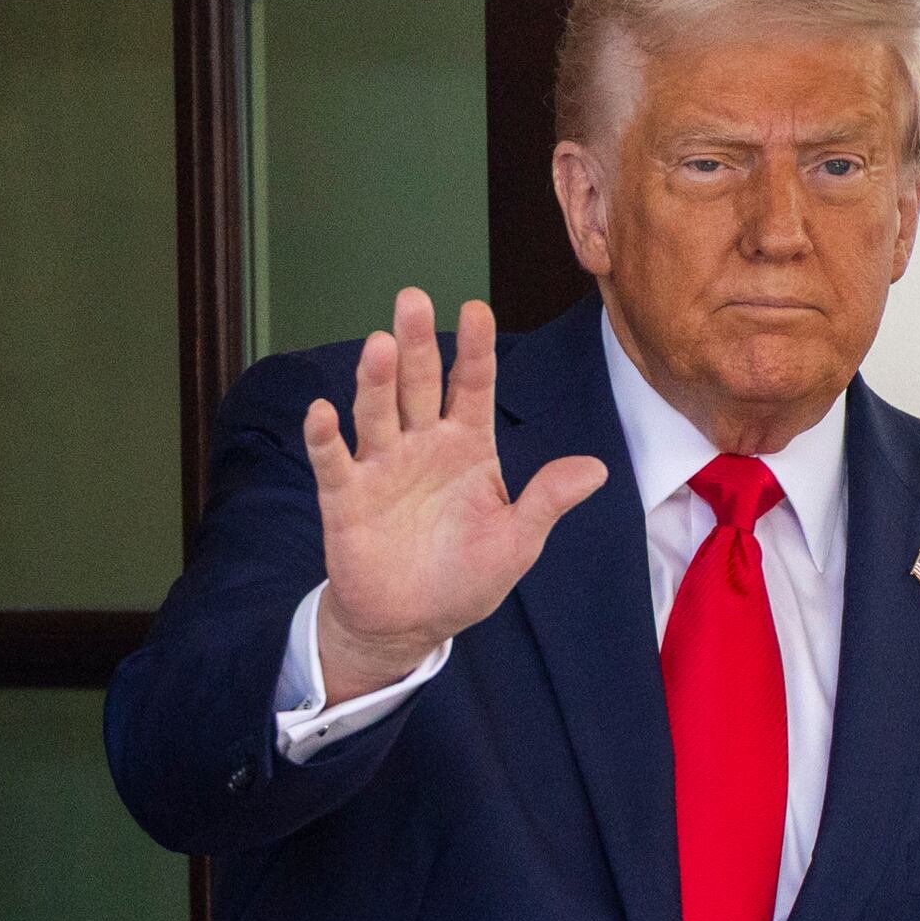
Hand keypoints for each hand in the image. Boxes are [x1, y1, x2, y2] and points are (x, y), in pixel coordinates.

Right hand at [303, 289, 609, 697]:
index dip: (475, 350)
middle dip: (417, 344)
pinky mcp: (346, 497)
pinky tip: (322, 412)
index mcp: (467, 445)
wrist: (411, 622)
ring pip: (377, 412)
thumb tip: (597, 469)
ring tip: (379, 345)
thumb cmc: (466, 576)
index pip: (472, 387)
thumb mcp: (517, 543)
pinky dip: (325, 438)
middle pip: (418, 385)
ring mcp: (381, 466)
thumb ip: (546, 501)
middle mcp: (421, 444)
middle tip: (413, 298)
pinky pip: (333, 462)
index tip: (476, 310)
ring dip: (376, 380)